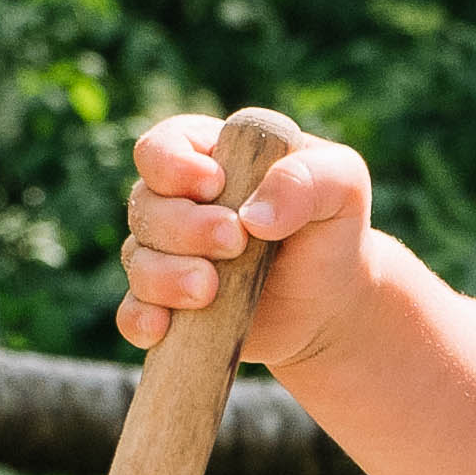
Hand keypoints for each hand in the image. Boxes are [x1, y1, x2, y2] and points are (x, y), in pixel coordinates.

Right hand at [116, 106, 381, 379]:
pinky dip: (141, 321)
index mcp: (211, 157)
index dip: (173, 165)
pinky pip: (132, 315)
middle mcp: (178, 203)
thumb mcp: (342, 187)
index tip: (216, 186)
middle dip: (185, 226)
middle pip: (145, 205)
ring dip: (166, 276)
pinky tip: (163, 327)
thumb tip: (254, 217)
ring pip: (137, 260)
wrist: (333, 305)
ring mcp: (168, 257)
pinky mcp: (169, 308)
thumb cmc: (333, 231)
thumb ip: (307, 179)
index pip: (162, 147)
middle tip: (235, 242)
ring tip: (209, 290)